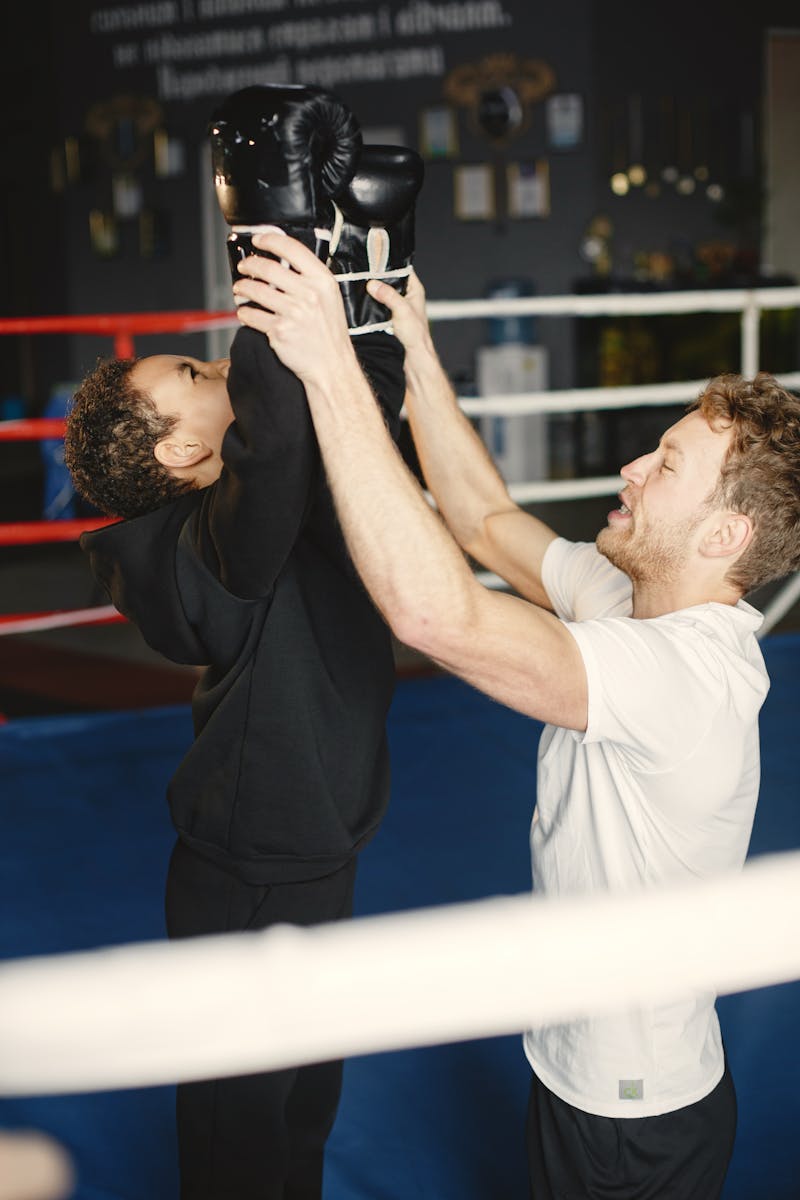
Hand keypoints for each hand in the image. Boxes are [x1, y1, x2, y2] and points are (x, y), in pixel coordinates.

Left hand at [233, 233, 355, 386]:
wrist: (332, 366)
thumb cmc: (329, 334)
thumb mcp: (330, 298)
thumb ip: (310, 278)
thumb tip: (282, 261)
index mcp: (322, 281)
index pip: (291, 248)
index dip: (269, 240)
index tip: (258, 241)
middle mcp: (309, 294)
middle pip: (268, 268)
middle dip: (250, 265)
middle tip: (244, 267)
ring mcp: (293, 312)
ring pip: (255, 290)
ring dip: (242, 287)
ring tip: (239, 288)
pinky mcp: (280, 330)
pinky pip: (252, 315)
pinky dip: (244, 312)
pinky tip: (245, 312)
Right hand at [366, 271, 433, 355]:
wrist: (414, 356)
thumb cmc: (415, 334)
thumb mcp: (402, 310)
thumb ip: (389, 296)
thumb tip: (372, 284)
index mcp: (414, 289)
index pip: (402, 268)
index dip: (389, 263)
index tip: (374, 259)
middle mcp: (406, 295)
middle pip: (390, 280)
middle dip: (377, 277)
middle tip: (361, 272)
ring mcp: (397, 305)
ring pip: (383, 292)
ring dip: (373, 291)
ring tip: (359, 284)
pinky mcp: (390, 315)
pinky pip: (378, 304)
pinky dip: (371, 303)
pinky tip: (362, 300)